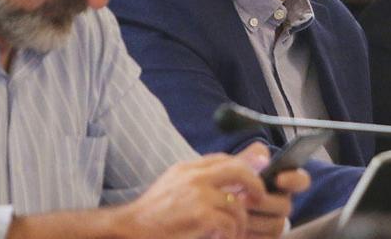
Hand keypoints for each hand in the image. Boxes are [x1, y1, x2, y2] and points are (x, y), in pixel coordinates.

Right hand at [119, 152, 265, 238]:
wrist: (130, 229)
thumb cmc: (153, 214)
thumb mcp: (174, 185)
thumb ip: (198, 180)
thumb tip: (227, 182)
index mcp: (188, 168)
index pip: (225, 159)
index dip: (244, 170)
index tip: (253, 184)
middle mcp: (194, 176)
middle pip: (239, 170)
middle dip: (256, 185)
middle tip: (260, 200)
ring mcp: (198, 194)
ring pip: (237, 204)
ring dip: (240, 223)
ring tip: (234, 233)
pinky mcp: (200, 215)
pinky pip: (229, 223)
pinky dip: (231, 234)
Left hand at [236, 143, 310, 238]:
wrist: (212, 207)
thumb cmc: (229, 184)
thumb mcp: (236, 168)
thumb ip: (250, 157)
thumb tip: (263, 155)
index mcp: (280, 183)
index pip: (301, 180)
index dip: (295, 180)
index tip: (279, 178)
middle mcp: (281, 203)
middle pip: (286, 205)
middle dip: (264, 203)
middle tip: (242, 199)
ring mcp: (275, 222)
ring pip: (277, 224)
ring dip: (255, 220)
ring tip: (235, 215)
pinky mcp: (267, 237)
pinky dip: (252, 235)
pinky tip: (237, 229)